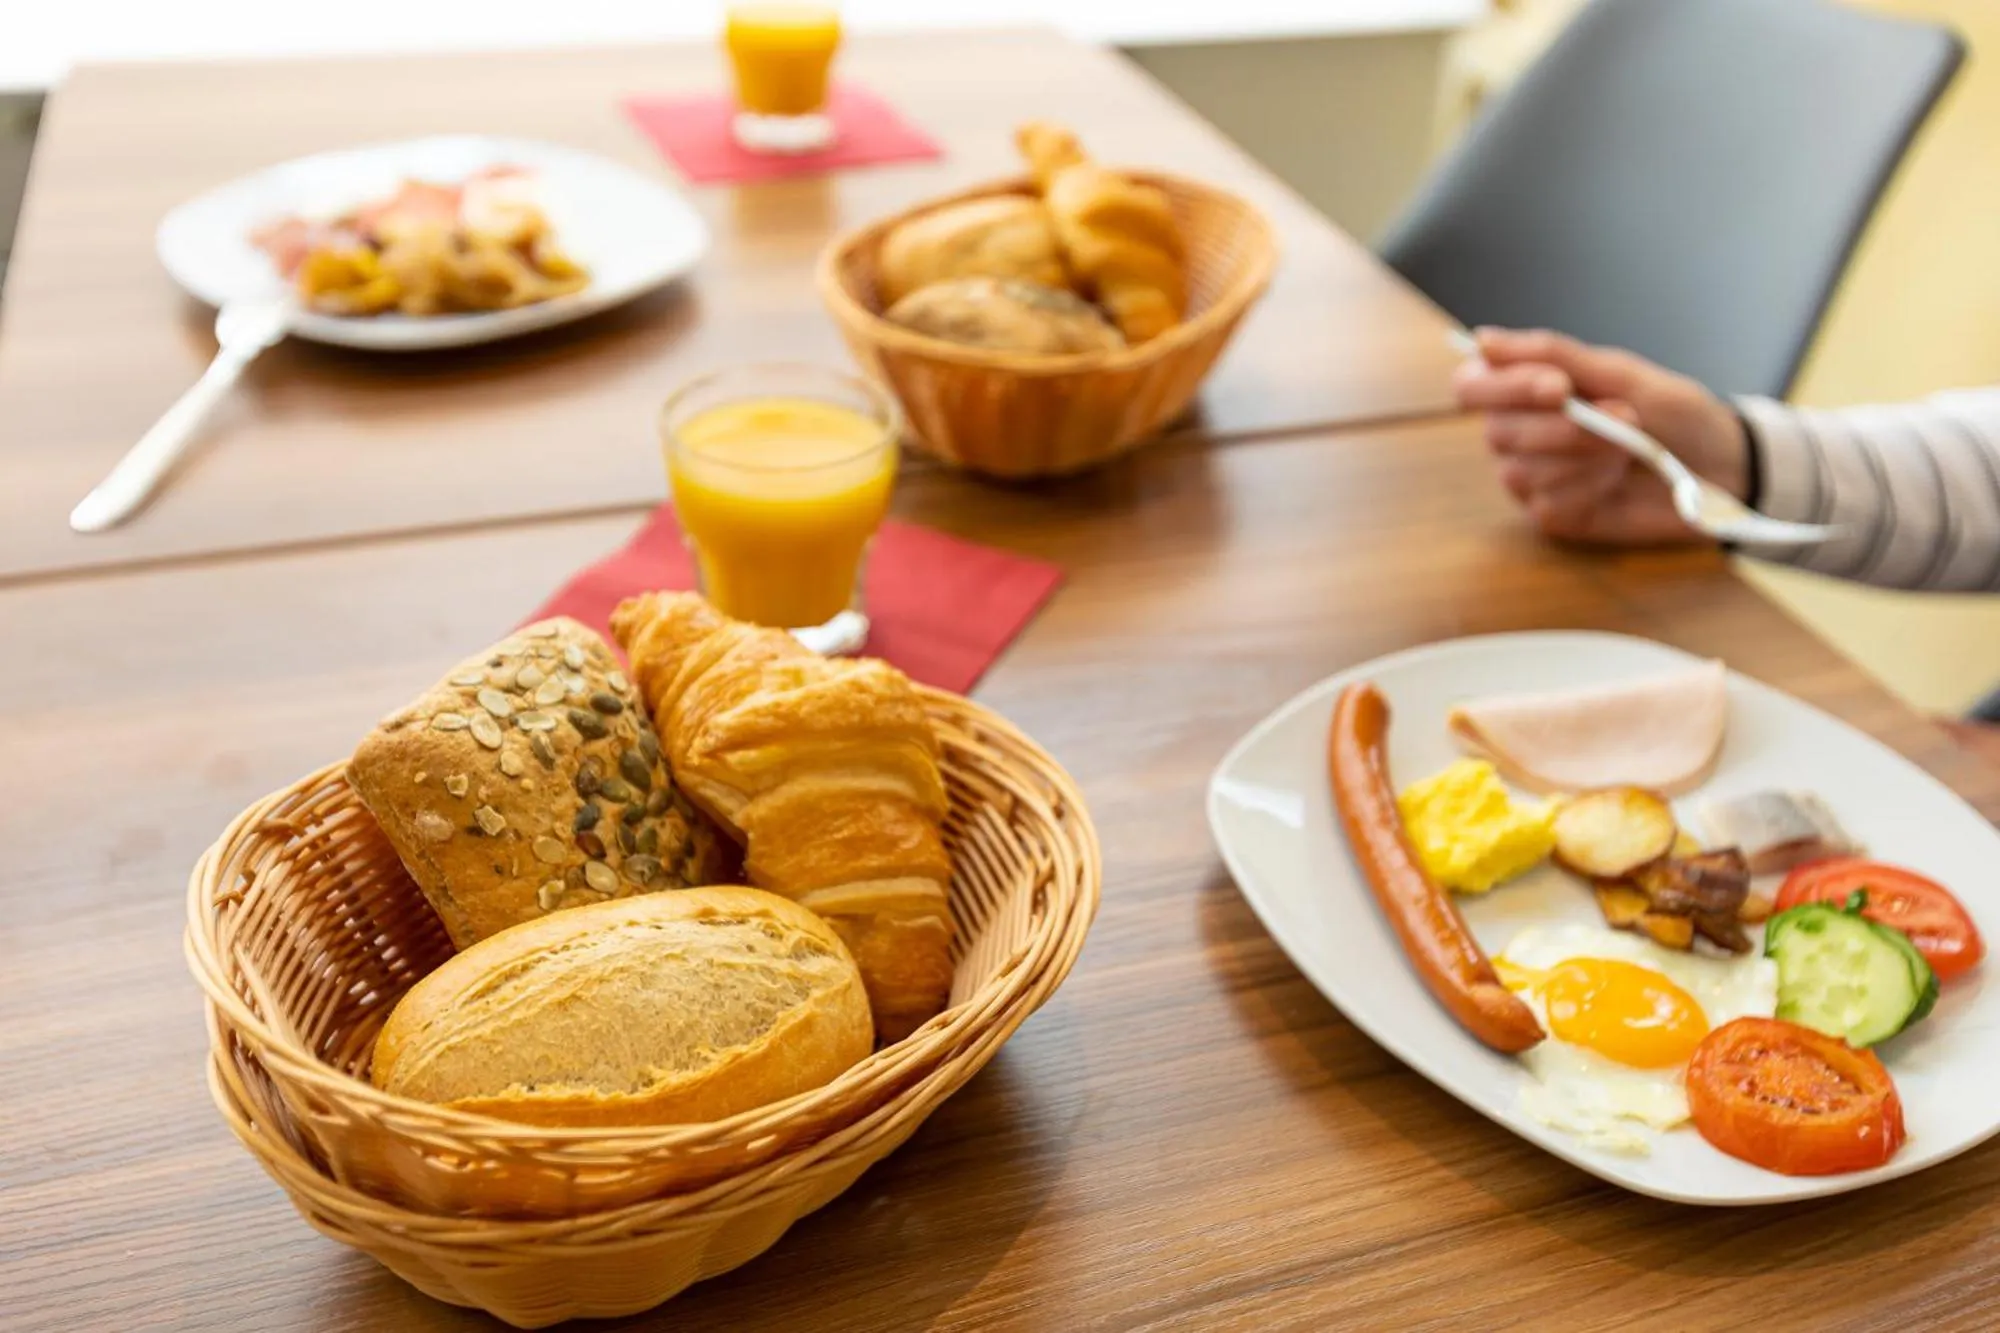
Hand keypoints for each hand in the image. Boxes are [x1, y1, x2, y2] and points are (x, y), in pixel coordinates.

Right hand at [1453, 328, 1750, 545]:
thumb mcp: (1621, 374)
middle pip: (1498, 431)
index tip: (1558, 387)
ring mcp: (1533, 478)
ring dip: (1584, 455)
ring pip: (1522, 470)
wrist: (1721, 466)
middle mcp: (1519, 434)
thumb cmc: (1673, 414)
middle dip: (1563, 426)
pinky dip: (1591, 485)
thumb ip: (1554, 355)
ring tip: (1629, 447)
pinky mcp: (1554, 514)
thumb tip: (1484, 341)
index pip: (1474, 386)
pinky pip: (1550, 501)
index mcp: (1526, 391)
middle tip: (1622, 417)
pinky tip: (1617, 479)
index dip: (1504, 386)